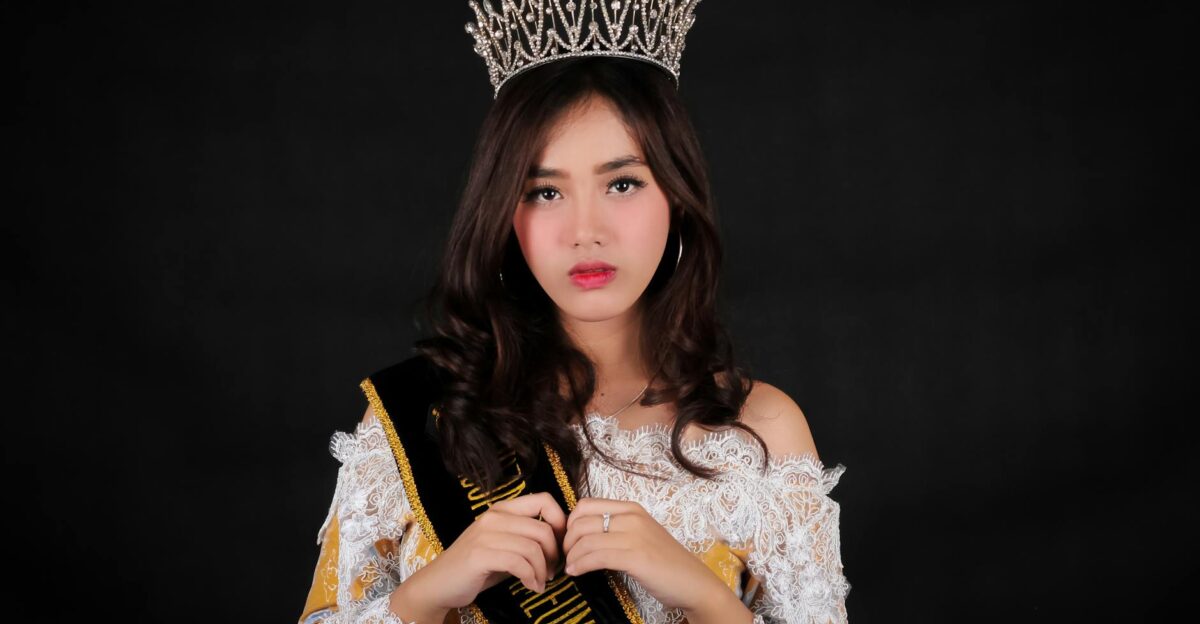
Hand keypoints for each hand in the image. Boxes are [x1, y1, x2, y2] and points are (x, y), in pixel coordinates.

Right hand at [405, 491, 566, 611]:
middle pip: (543, 529)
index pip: (544, 500)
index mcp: (502, 509)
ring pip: (533, 547)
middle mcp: (494, 517)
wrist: (438, 584)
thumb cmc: (476, 567)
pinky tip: (532, 586)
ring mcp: (485, 534)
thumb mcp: (504, 546)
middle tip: (552, 572)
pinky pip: (519, 563)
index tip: (561, 545)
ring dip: (543, 570)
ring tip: (540, 582)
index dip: (561, 522)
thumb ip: (527, 538)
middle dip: (555, 555)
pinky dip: (532, 578)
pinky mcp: (480, 555)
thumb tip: (561, 542)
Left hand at [561, 497, 727, 611]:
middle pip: (581, 521)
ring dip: (571, 555)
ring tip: (569, 567)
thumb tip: (582, 534)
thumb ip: (616, 529)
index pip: (586, 505)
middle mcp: (632, 517)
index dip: (570, 523)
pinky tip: (576, 572)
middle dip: (567, 541)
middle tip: (565, 556)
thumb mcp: (639, 536)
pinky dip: (580, 565)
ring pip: (586, 539)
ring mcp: (634, 536)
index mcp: (632, 509)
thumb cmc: (664, 563)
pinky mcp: (635, 557)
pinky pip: (596, 557)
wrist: (693, 583)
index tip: (568, 540)